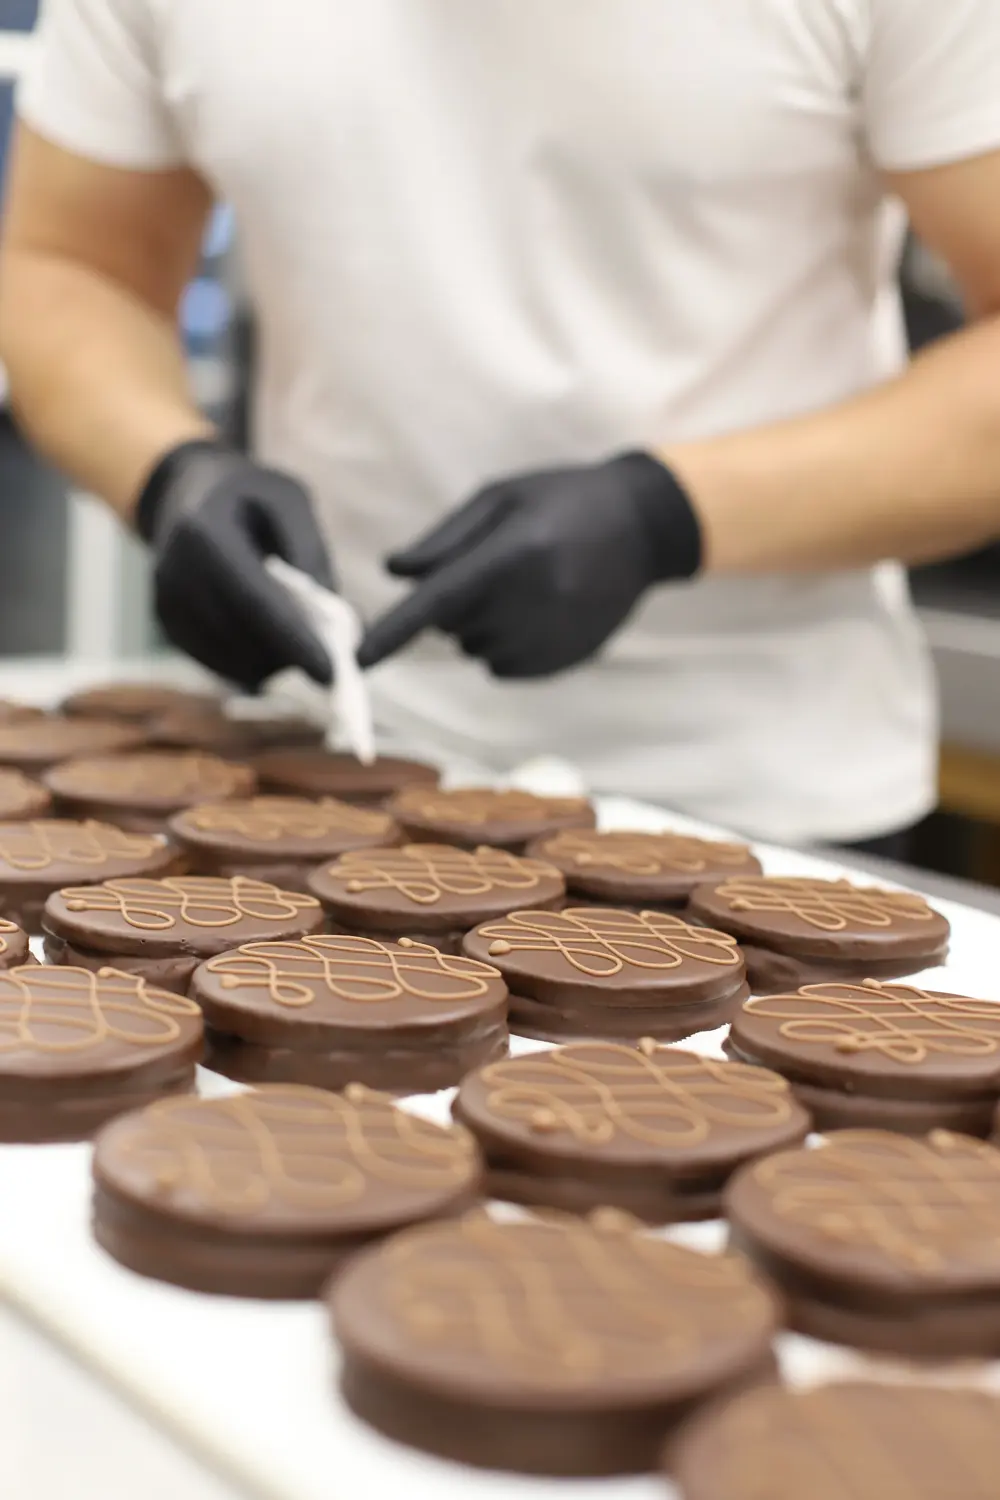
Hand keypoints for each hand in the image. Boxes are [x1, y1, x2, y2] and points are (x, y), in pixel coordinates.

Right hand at [136, 440, 333, 690]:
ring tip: (299, 642)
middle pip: (240, 636)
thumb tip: (331, 614)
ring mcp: (165, 599)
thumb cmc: (250, 495)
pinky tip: (270, 645)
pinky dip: (248, 662)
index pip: (255, 601)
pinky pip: (213, 660)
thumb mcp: (289, 500)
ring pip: (227, 657)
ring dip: (270, 662)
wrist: (187, 491)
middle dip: (288, 656)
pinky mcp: (166, 621)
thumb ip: (311, 551)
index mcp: (206, 533)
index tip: (330, 673)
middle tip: (328, 658)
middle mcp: (176, 570)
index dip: (293, 640)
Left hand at [358, 451, 700, 676]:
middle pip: (452, 626)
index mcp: (513, 554)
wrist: (643, 527)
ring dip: (481, 625)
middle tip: (497, 565)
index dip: (394, 632)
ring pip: (475, 650)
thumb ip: (446, 538)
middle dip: (456, 602)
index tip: (359, 659)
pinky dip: (505, 645)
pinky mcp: (563, 661)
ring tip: (525, 586)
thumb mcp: (503, 497)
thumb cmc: (563, 500)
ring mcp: (550, 637)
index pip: (438, 602)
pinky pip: (503, 668)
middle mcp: (531, 603)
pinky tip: (539, 610)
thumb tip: (394, 572)